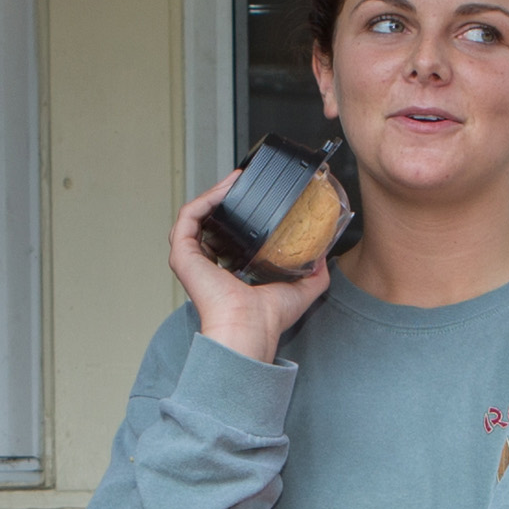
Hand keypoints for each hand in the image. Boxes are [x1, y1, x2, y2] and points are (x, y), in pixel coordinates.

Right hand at [168, 174, 330, 363]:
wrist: (251, 327)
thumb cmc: (267, 319)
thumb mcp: (300, 290)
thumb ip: (314, 273)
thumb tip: (325, 256)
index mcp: (225, 272)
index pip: (223, 234)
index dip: (235, 212)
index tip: (252, 195)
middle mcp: (206, 264)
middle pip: (208, 220)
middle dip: (224, 197)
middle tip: (242, 181)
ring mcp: (191, 259)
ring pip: (196, 215)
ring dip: (213, 193)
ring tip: (233, 180)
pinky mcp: (182, 255)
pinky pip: (188, 218)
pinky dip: (203, 200)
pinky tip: (222, 191)